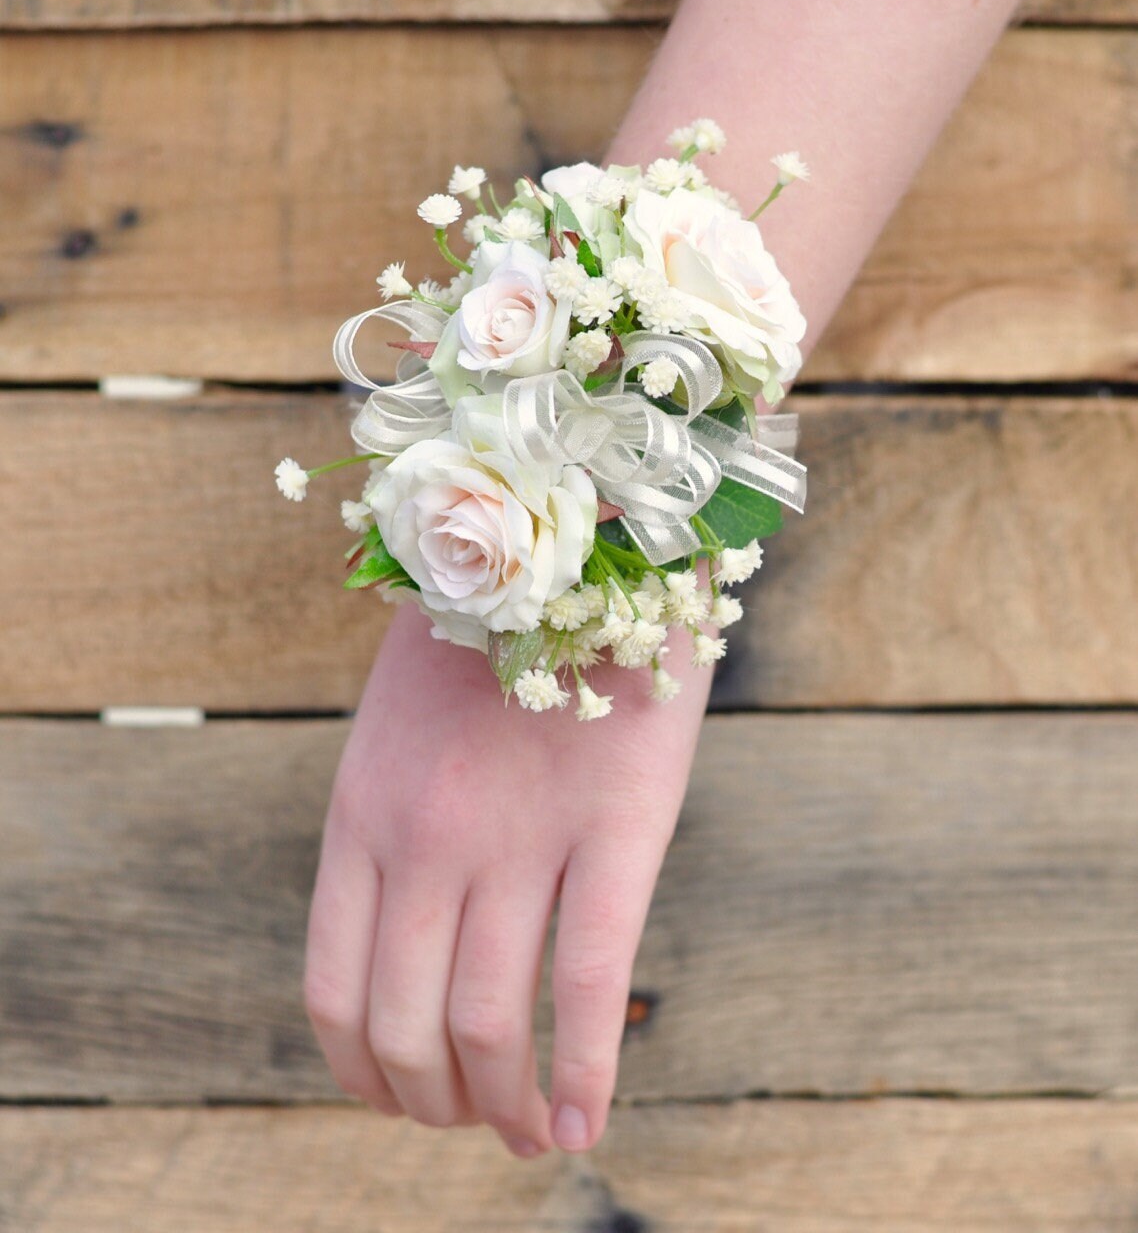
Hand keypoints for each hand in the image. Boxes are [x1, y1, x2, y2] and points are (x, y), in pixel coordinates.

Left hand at [304, 600, 712, 1157]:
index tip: (398, 1098)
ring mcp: (517, 832)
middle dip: (434, 1103)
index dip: (361, 1071)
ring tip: (524, 1136)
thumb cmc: (493, 638)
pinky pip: (588, 982)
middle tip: (469, 1126)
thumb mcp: (401, 726)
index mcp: (361, 812)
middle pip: (407, 1025)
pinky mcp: (617, 823)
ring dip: (501, 1108)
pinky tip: (583, 1125)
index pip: (332, 990)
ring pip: (490, 1023)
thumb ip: (391, 827)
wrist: (584, 530)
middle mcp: (424, 836)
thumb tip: (407, 938)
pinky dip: (584, 1074)